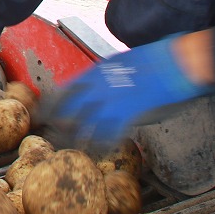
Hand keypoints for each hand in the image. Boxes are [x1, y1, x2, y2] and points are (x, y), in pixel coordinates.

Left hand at [46, 36, 207, 149]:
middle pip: (67, 111)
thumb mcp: (118, 64)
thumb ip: (102, 78)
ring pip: (84, 126)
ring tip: (68, 149)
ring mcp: (111, 102)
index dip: (49, 106)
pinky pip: (108, 136)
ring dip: (75, 139)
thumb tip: (93, 87)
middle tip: (48, 137)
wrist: (174, 63)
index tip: (40, 115)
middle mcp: (97, 88)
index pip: (63, 91)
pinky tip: (98, 151)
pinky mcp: (127, 115)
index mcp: (95, 74)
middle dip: (56, 126)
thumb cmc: (151, 62)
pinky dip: (101, 145)